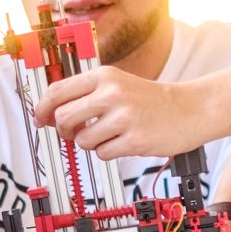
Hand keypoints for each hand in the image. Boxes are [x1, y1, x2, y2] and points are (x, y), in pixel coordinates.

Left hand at [34, 65, 213, 160]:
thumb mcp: (117, 84)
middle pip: (63, 117)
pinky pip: (102, 154)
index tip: (40, 118)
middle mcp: (112, 93)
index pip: (57, 91)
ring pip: (82, 140)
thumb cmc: (150, 99)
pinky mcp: (135, 140)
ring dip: (90, 143)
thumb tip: (48, 113)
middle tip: (73, 132)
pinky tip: (123, 142)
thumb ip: (85, 94)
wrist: (190, 109)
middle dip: (64, 130)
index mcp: (104, 76)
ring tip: (109, 135)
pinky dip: (108, 152)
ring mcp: (124, 117)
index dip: (42, 108)